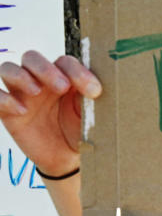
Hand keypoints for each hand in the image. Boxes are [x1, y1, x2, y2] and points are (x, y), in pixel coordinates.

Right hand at [0, 52, 101, 176]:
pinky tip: (21, 111)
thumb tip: (99, 89)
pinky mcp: (8, 112)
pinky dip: (3, 99)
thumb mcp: (92, 115)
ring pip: (8, 69)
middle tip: (62, 87)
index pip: (64, 61)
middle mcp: (40, 80)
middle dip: (46, 69)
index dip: (78, 72)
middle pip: (31, 57)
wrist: (68, 158)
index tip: (94, 92)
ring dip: (21, 76)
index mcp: (64, 76)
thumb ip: (93, 99)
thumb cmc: (82, 130)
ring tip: (36, 92)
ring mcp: (22, 94)